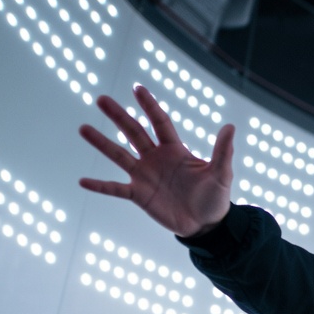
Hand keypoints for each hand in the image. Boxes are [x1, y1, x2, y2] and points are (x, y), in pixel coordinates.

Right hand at [79, 84, 233, 237]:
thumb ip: (223, 151)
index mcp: (174, 149)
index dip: (149, 106)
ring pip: (119, 155)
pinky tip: (82, 181)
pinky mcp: (139, 195)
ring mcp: (145, 176)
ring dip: (102, 143)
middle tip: (101, 99)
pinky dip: (100, 186)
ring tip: (83, 128)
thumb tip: (230, 126)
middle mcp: (156, 158)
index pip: (159, 122)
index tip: (137, 88)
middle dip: (118, 116)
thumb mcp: (221, 174)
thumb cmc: (215, 197)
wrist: (207, 225)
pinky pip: (116, 189)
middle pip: (134, 132)